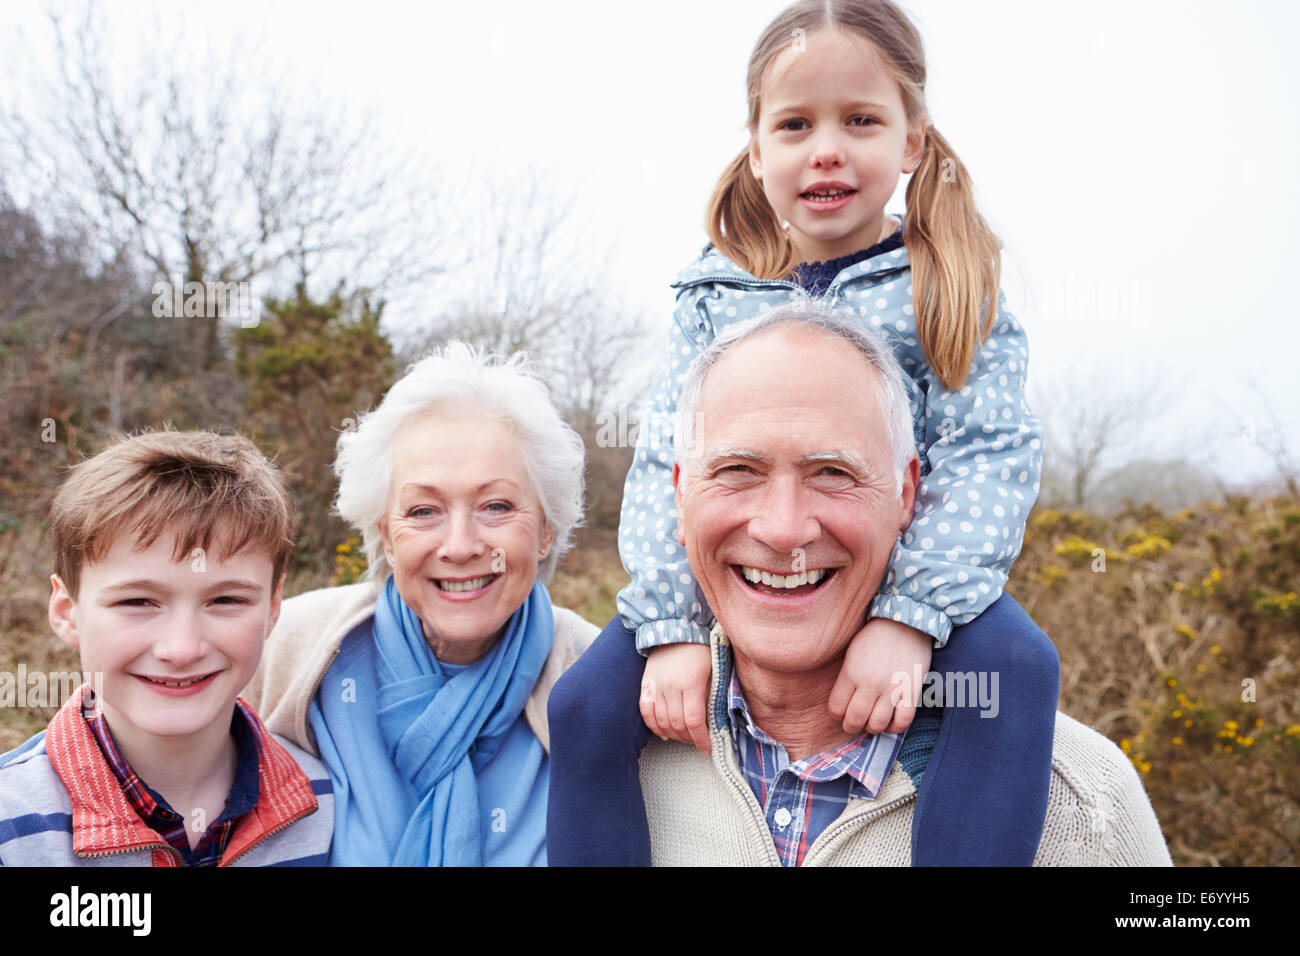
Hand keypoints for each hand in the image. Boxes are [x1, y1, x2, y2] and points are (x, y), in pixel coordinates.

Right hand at [641, 643, 712, 754]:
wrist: (676, 629)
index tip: (707, 749)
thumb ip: (713, 695)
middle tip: (697, 741)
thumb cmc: (701, 650)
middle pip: (677, 724)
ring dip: (673, 735)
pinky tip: (664, 733)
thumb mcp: (714, 670)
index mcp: (691, 682)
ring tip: (684, 737)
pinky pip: (646, 712)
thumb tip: (715, 722)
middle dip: (689, 738)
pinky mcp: (646, 684)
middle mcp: (671, 686)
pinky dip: (654, 726)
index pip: (694, 720)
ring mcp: (656, 685)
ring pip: (661, 721)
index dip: (700, 739)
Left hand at [828, 618, 932, 735]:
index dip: (838, 715)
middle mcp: (869, 683)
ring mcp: (892, 688)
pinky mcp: (911, 690)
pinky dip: (896, 727)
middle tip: (854, 723)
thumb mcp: (851, 653)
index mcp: (851, 672)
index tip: (842, 713)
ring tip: (872, 722)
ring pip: (877, 724)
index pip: (836, 708)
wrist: (906, 622)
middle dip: (851, 726)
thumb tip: (843, 704)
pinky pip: (903, 720)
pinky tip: (891, 722)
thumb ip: (847, 678)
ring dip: (872, 728)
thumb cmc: (875, 636)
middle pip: (855, 720)